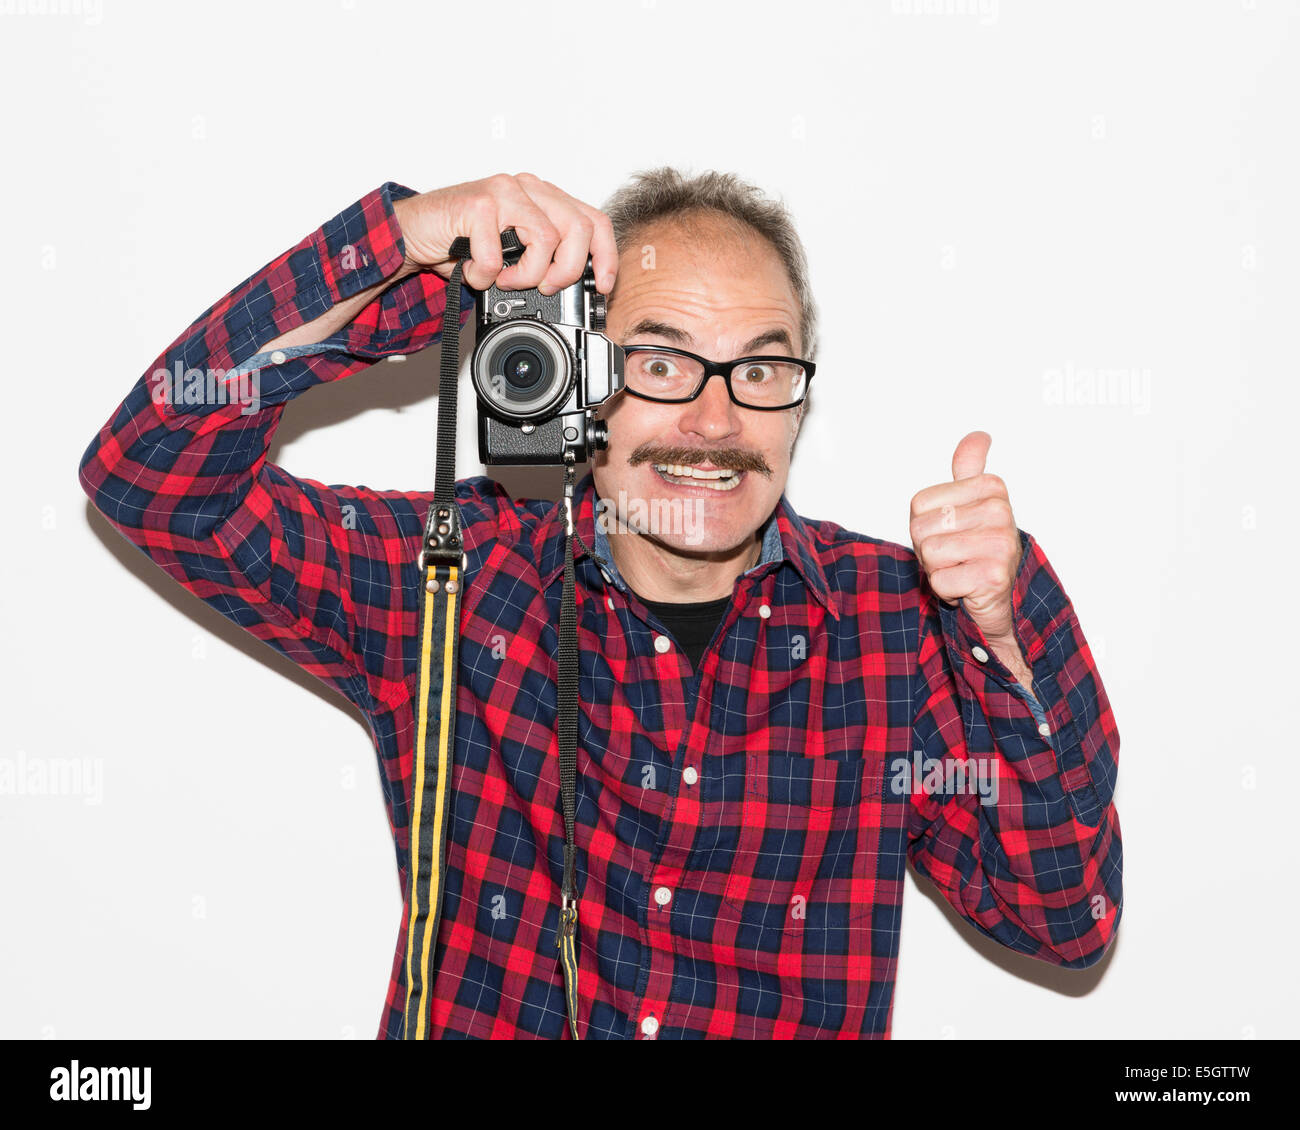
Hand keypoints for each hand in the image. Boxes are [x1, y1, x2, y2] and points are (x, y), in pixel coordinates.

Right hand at [391, 172, 618, 295]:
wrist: (411, 232)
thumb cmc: (459, 242)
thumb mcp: (512, 253)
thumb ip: (542, 259)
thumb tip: (574, 290)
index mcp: (543, 198)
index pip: (594, 221)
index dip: (606, 257)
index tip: (603, 286)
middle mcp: (528, 188)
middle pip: (580, 229)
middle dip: (568, 271)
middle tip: (545, 288)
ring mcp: (504, 191)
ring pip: (546, 239)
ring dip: (527, 275)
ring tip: (502, 280)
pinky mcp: (478, 204)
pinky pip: (498, 255)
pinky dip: (485, 276)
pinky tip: (472, 272)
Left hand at [908, 431, 1023, 643]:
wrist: (1000, 596)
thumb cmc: (978, 548)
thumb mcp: (971, 501)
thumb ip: (968, 467)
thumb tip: (979, 436)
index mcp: (990, 487)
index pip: (919, 504)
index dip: (925, 524)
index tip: (952, 532)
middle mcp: (1000, 511)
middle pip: (921, 529)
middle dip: (929, 550)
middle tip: (956, 555)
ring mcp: (1000, 543)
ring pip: (930, 554)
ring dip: (938, 570)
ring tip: (962, 569)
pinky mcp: (993, 576)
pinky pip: (940, 581)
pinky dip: (947, 591)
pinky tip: (968, 587)